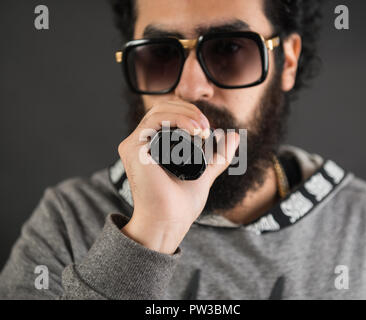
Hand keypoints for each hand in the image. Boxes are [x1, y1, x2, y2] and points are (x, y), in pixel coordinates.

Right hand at [119, 99, 239, 253]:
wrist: (169, 222)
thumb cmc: (180, 204)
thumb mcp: (204, 173)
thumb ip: (218, 156)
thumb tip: (233, 136)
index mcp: (151, 146)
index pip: (168, 114)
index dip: (189, 113)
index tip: (208, 129)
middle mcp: (140, 143)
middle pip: (163, 108)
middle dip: (189, 110)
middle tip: (207, 127)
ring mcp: (134, 145)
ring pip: (159, 110)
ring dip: (185, 113)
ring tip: (202, 129)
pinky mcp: (132, 148)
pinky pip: (154, 121)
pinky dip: (177, 119)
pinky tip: (194, 130)